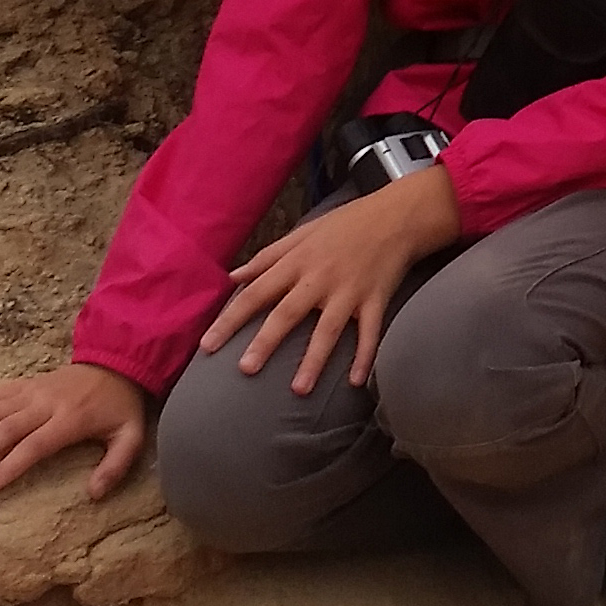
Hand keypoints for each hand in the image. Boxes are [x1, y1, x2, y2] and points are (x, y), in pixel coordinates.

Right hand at [0, 362, 150, 501]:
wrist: (115, 362)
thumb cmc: (119, 408)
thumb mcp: (130, 437)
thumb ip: (115, 466)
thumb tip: (94, 494)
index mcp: (70, 419)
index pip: (32, 445)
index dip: (7, 467)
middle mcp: (44, 403)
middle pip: (3, 429)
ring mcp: (29, 390)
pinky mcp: (20, 383)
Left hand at [207, 166, 458, 393]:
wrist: (396, 216)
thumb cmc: (346, 224)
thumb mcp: (302, 232)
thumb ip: (267, 257)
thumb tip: (233, 277)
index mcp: (297, 262)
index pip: (256, 293)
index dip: (231, 319)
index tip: (209, 344)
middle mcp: (320, 279)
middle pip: (287, 314)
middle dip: (265, 342)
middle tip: (245, 370)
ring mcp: (349, 292)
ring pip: (328, 330)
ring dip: (313, 361)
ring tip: (298, 390)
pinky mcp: (375, 300)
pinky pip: (369, 333)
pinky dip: (364, 357)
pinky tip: (355, 381)